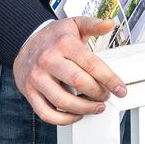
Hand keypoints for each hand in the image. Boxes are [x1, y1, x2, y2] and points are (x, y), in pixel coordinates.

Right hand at [11, 17, 126, 124]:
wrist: (24, 42)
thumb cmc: (54, 37)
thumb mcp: (75, 24)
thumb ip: (94, 25)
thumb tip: (110, 24)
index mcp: (63, 44)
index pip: (91, 64)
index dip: (110, 79)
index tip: (120, 89)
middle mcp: (48, 60)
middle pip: (79, 82)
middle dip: (98, 93)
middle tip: (106, 96)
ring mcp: (37, 78)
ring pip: (63, 101)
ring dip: (85, 109)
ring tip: (96, 107)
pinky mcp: (29, 91)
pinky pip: (46, 113)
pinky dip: (64, 119)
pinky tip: (76, 115)